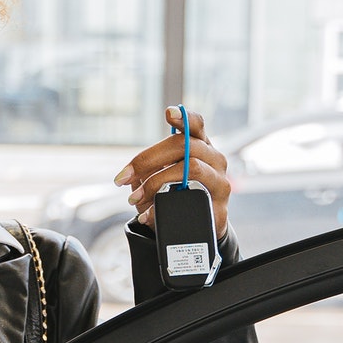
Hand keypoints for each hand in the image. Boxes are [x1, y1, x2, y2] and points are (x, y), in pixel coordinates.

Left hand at [115, 107, 231, 236]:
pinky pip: (191, 199)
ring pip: (191, 167)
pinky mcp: (220, 205)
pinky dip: (162, 207)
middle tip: (122, 178)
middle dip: (147, 159)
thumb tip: (130, 174)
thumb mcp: (159, 177)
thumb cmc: (175, 196)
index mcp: (200, 147)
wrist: (196, 229)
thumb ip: (148, 169)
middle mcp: (214, 159)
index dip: (183, 118)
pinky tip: (147, 215)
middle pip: (184, 145)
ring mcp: (220, 181)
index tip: (168, 113)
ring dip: (155, 182)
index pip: (196, 125)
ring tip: (134, 198)